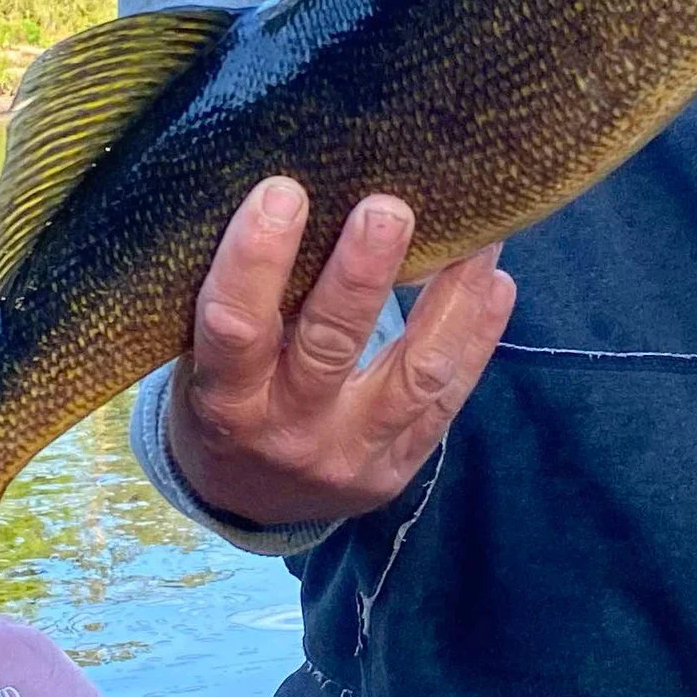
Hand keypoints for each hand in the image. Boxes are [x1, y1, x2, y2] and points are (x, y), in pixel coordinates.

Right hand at [165, 178, 516, 530]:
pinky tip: (495, 282)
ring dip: (451, 299)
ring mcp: (352, 455)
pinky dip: (477, 339)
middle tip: (387, 208)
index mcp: (225, 401)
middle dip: (361, 274)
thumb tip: (293, 193)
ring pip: (413, 375)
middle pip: (329, 347)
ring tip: (478, 236)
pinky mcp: (399, 468)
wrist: (250, 504)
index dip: (256, 260)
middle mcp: (288, 432)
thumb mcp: (201, 362)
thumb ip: (242, 301)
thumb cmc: (223, 400)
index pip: (235, 328)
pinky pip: (447, 401)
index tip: (283, 192)